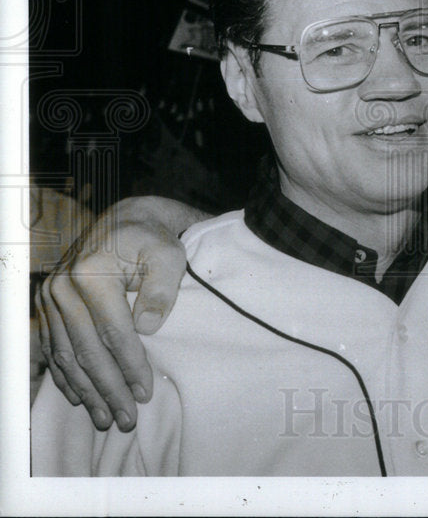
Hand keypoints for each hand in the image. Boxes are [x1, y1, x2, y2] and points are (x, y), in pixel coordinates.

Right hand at [35, 197, 202, 430]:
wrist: (126, 221)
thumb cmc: (153, 239)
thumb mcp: (169, 253)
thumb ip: (163, 287)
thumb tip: (147, 327)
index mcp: (90, 272)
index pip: (112, 331)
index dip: (130, 365)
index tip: (144, 392)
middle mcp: (62, 286)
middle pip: (86, 349)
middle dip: (107, 388)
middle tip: (126, 418)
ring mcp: (49, 297)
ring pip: (66, 355)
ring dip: (86, 390)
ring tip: (106, 417)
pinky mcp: (47, 305)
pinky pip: (54, 348)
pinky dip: (65, 376)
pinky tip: (80, 398)